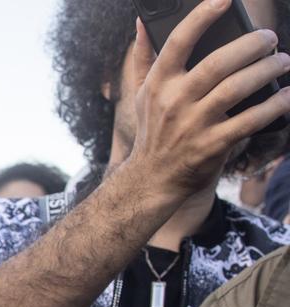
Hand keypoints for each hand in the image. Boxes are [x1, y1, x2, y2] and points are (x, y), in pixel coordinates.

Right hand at [122, 0, 289, 201]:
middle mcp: (174, 102)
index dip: (201, 18)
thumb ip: (143, 58)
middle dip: (252, 45)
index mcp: (158, 84)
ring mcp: (194, 125)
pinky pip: (250, 120)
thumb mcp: (140, 95)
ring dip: (267, 71)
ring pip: (238, 88)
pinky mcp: (212, 146)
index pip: (178, 43)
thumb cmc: (153, 131)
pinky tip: (286, 95)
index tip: (224, 0)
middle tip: (269, 39)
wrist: (151, 179)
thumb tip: (140, 24)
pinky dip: (274, 106)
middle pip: (218, 63)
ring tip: (283, 61)